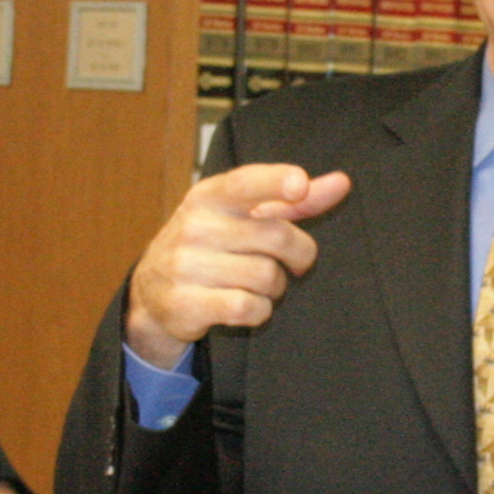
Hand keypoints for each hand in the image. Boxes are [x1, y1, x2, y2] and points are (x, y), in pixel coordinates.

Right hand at [125, 164, 352, 369]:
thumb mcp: (242, 215)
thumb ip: (292, 201)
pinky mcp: (186, 303)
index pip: (246, 182)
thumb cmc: (210, 245)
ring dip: (274, 288)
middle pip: (276, 237)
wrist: (151, 290)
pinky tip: (245, 304)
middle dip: (297, 255)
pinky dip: (259, 311)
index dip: (276, 181)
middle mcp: (195, 226)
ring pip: (267, 277)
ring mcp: (186, 265)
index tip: (299, 183)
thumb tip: (342, 182)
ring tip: (256, 284)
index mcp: (209, 196)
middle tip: (290, 263)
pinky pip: (249, 308)